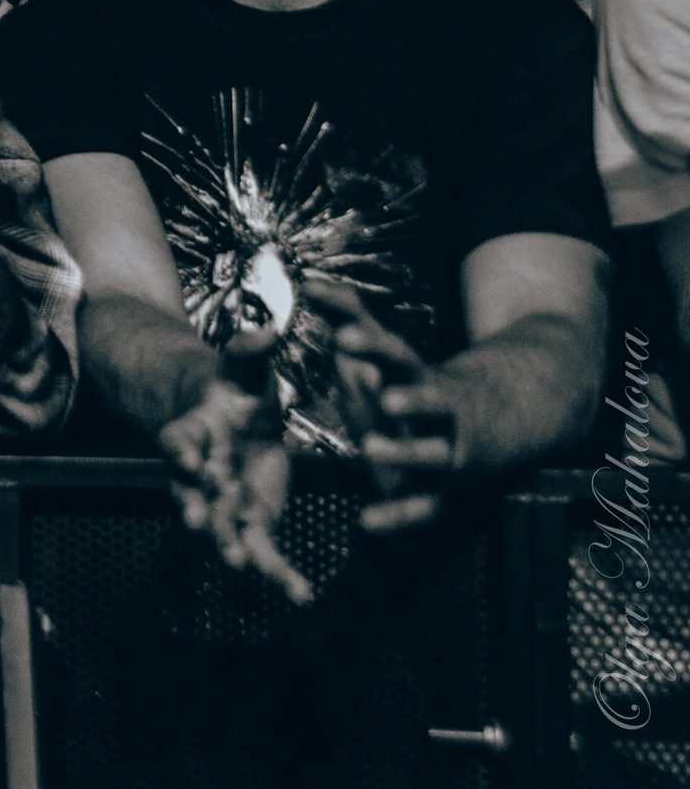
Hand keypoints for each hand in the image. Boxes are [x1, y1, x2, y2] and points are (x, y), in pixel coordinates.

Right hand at [157, 329, 312, 604]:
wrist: (234, 416)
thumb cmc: (234, 388)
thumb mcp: (242, 365)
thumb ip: (250, 350)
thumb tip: (268, 328)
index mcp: (191, 431)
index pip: (177, 443)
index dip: (182, 454)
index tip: (191, 463)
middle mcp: (200, 473)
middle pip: (191, 495)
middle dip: (197, 510)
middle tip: (201, 525)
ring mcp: (224, 500)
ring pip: (223, 529)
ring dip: (230, 547)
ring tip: (242, 567)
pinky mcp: (252, 519)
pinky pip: (263, 550)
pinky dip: (279, 574)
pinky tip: (299, 595)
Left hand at [308, 280, 464, 533]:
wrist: (495, 421)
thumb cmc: (418, 386)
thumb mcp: (387, 355)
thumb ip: (350, 320)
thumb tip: (310, 283)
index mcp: (416, 378)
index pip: (397, 354)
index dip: (371, 344)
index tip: (343, 334)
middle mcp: (438, 413)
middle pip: (426, 400)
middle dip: (407, 397)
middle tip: (380, 393)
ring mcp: (448, 451)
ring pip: (433, 453)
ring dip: (405, 453)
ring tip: (370, 449)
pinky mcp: (448, 490)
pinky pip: (425, 508)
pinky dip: (397, 517)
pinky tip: (365, 524)